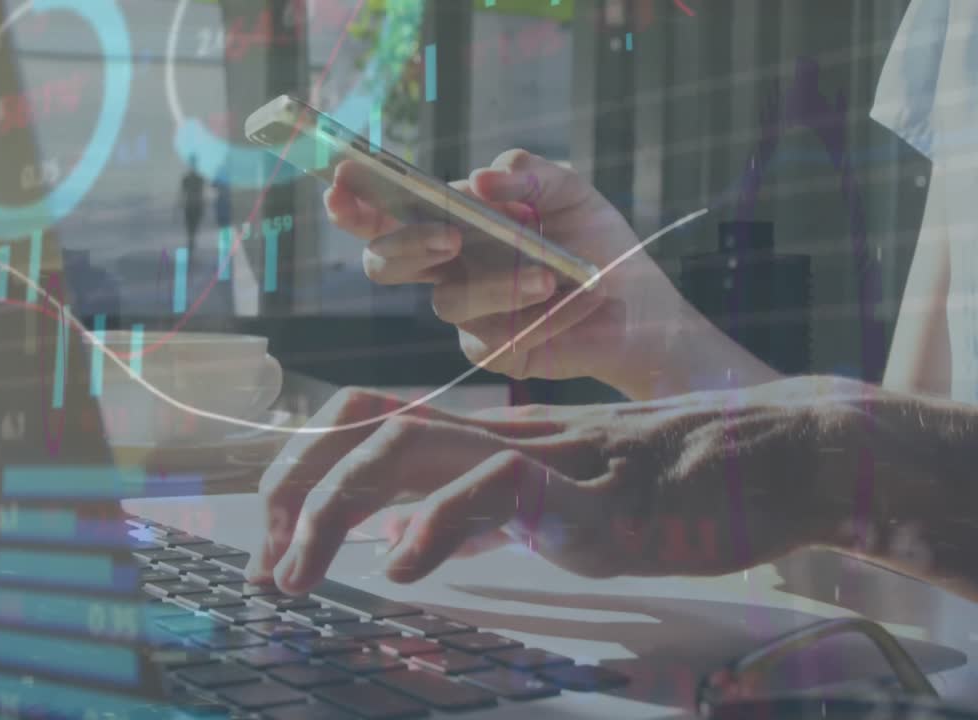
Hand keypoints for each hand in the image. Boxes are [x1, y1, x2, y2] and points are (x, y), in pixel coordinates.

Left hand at [245, 379, 864, 594]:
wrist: (778, 457)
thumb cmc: (677, 483)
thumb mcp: (558, 497)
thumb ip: (484, 509)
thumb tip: (408, 536)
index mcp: (494, 438)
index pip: (371, 420)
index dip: (305, 466)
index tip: (272, 538)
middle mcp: (505, 435)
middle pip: (366, 427)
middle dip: (292, 489)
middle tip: (264, 567)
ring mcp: (545, 456)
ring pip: (410, 445)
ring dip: (335, 508)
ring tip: (301, 576)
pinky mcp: (591, 491)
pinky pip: (497, 489)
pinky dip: (435, 527)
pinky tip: (402, 573)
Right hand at [326, 149, 691, 395]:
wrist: (638, 302)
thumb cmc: (593, 241)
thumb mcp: (569, 191)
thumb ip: (528, 172)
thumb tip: (482, 178)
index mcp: (448, 225)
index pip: (383, 216)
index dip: (353, 203)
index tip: (339, 182)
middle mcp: (444, 271)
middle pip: (385, 264)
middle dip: (407, 245)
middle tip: (451, 236)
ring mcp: (465, 316)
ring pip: (448, 302)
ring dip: (496, 284)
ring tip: (547, 273)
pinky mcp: (494, 352)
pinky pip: (493, 337)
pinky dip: (536, 315)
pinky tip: (570, 301)